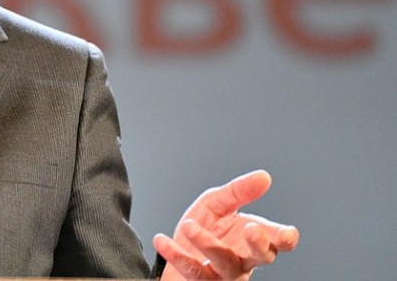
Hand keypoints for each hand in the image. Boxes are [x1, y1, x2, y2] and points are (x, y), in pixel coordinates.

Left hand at [155, 170, 298, 279]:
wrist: (177, 248)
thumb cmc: (204, 226)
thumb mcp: (217, 204)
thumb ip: (239, 192)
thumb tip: (264, 177)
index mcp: (252, 239)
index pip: (277, 241)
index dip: (285, 238)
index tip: (287, 233)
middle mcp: (244, 259)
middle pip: (261, 257)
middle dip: (259, 244)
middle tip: (251, 228)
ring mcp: (224, 274)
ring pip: (224, 264)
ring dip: (207, 244)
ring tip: (188, 225)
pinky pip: (192, 271)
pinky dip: (176, 255)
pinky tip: (161, 240)